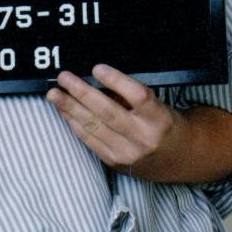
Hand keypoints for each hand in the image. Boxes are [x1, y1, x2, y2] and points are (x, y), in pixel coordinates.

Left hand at [45, 64, 182, 175]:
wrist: (177, 159)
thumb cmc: (164, 124)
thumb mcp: (157, 106)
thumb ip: (130, 96)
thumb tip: (95, 79)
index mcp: (160, 119)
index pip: (137, 96)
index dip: (116, 81)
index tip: (97, 68)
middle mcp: (144, 138)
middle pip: (108, 112)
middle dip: (82, 93)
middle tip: (64, 78)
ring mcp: (127, 153)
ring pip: (93, 127)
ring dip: (70, 108)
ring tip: (54, 94)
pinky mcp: (114, 162)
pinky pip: (89, 140)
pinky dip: (74, 124)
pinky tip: (65, 111)